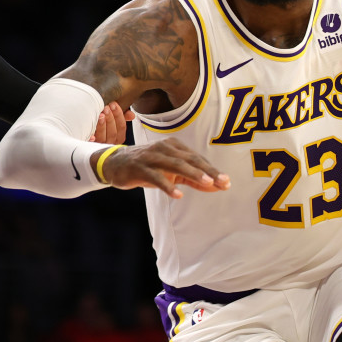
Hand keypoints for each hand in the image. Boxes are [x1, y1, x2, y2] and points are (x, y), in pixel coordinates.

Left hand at [89, 101, 134, 144]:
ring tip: (100, 115)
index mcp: (119, 137)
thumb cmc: (104, 127)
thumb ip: (123, 117)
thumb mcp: (115, 121)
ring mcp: (101, 146)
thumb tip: (132, 115)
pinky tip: (92, 134)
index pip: (122, 126)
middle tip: (106, 108)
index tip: (114, 105)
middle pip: (113, 132)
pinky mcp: (91, 147)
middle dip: (110, 119)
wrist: (90, 137)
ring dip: (102, 125)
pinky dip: (92, 139)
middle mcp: (111, 142)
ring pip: (103, 137)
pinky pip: (92, 144)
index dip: (119, 115)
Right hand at [100, 138, 230, 197]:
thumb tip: (215, 187)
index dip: (212, 170)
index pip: (197, 159)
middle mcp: (165, 148)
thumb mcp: (171, 173)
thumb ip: (192, 179)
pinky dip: (167, 185)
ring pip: (176, 165)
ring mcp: (152, 157)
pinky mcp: (140, 168)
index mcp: (174, 146)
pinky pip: (156, 177)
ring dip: (193, 174)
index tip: (226, 181)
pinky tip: (178, 195)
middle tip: (223, 182)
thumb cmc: (148, 167)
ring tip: (207, 184)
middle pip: (190, 160)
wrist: (115, 164)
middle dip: (208, 171)